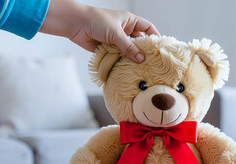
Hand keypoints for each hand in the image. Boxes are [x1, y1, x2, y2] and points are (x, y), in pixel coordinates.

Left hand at [40, 0, 159, 62]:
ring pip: (127, 51)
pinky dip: (121, 62)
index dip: (155, 36)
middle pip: (138, 41)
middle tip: (152, 62)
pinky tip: (126, 69)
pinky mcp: (106, 48)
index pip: (147, 28)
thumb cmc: (96, 21)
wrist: (75, 24)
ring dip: (131, 58)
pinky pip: (117, 56)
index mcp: (129, 21)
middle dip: (144, 51)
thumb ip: (128, 47)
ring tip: (141, 69)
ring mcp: (115, 39)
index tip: (160, 48)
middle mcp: (124, 30)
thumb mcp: (116, 33)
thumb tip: (141, 59)